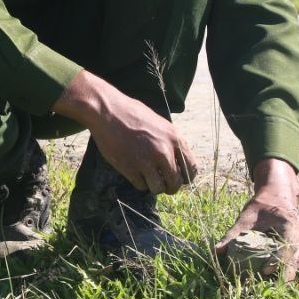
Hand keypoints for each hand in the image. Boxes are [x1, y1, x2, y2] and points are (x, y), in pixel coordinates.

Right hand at [53, 69, 197, 193]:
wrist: (107, 111)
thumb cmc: (132, 114)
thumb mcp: (160, 124)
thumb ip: (171, 142)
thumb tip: (177, 162)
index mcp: (175, 139)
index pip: (191, 169)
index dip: (184, 177)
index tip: (177, 178)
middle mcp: (164, 151)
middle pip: (175, 182)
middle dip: (169, 186)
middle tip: (162, 184)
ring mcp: (146, 161)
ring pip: (158, 188)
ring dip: (153, 186)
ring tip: (147, 178)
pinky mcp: (130, 167)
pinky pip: (141, 185)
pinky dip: (138, 182)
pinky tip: (133, 171)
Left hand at [216, 158, 298, 283]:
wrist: (276, 197)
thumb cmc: (260, 208)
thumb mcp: (245, 217)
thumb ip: (232, 234)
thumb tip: (217, 251)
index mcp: (290, 225)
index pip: (287, 245)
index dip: (278, 259)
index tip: (267, 270)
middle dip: (289, 274)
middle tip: (278, 289)